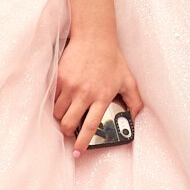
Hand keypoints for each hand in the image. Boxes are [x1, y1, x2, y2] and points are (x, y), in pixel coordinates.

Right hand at [53, 34, 144, 156]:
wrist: (94, 38)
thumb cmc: (111, 59)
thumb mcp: (128, 80)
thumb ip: (134, 100)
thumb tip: (135, 117)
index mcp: (102, 96)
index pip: (91, 126)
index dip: (83, 142)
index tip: (78, 152)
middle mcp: (85, 93)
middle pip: (68, 123)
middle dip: (67, 132)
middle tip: (69, 132)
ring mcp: (70, 86)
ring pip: (58, 113)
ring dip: (61, 117)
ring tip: (66, 114)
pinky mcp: (60, 78)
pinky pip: (53, 98)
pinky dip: (56, 102)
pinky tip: (63, 99)